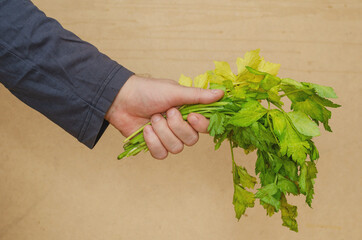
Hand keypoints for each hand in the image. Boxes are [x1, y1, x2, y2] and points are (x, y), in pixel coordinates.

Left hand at [105, 75, 223, 158]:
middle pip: (191, 140)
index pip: (205, 127)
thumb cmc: (148, 91)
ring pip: (176, 148)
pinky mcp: (154, 146)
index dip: (200, 125)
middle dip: (175, 126)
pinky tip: (145, 130)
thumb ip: (198, 95)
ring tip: (152, 118)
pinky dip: (152, 142)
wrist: (121, 99)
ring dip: (162, 132)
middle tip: (165, 112)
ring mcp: (167, 137)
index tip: (190, 115)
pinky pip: (161, 154)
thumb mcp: (174, 91)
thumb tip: (221, 93)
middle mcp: (180, 127)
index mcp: (188, 112)